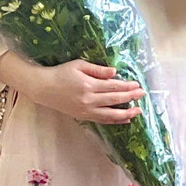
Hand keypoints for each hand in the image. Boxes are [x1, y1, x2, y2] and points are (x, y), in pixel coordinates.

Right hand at [24, 60, 144, 124]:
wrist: (44, 88)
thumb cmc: (61, 73)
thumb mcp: (78, 65)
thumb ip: (97, 70)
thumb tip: (114, 73)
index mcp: (89, 85)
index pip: (113, 86)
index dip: (126, 86)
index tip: (137, 85)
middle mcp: (89, 100)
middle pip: (115, 100)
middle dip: (130, 97)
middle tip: (142, 94)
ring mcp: (86, 110)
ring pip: (111, 114)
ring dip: (126, 113)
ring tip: (138, 111)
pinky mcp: (83, 116)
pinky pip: (103, 120)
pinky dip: (115, 120)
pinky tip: (124, 119)